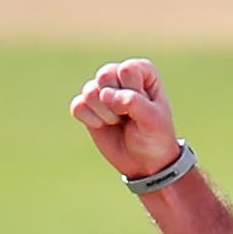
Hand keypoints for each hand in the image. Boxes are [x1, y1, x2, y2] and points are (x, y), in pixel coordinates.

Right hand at [71, 58, 185, 182]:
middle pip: (105, 75)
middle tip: (129, 116)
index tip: (144, 108)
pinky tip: (103, 126)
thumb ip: (133, 103)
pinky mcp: (86, 105)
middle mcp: (120, 74)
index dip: (133, 92)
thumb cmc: (155, 137)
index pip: (127, 70)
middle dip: (116, 102)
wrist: (144, 162)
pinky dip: (91, 120)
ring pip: (89, 91)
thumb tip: (106, 95)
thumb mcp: (154, 120)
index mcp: (142, 71)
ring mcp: (101, 89)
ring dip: (105, 114)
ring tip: (119, 121)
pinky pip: (78, 106)